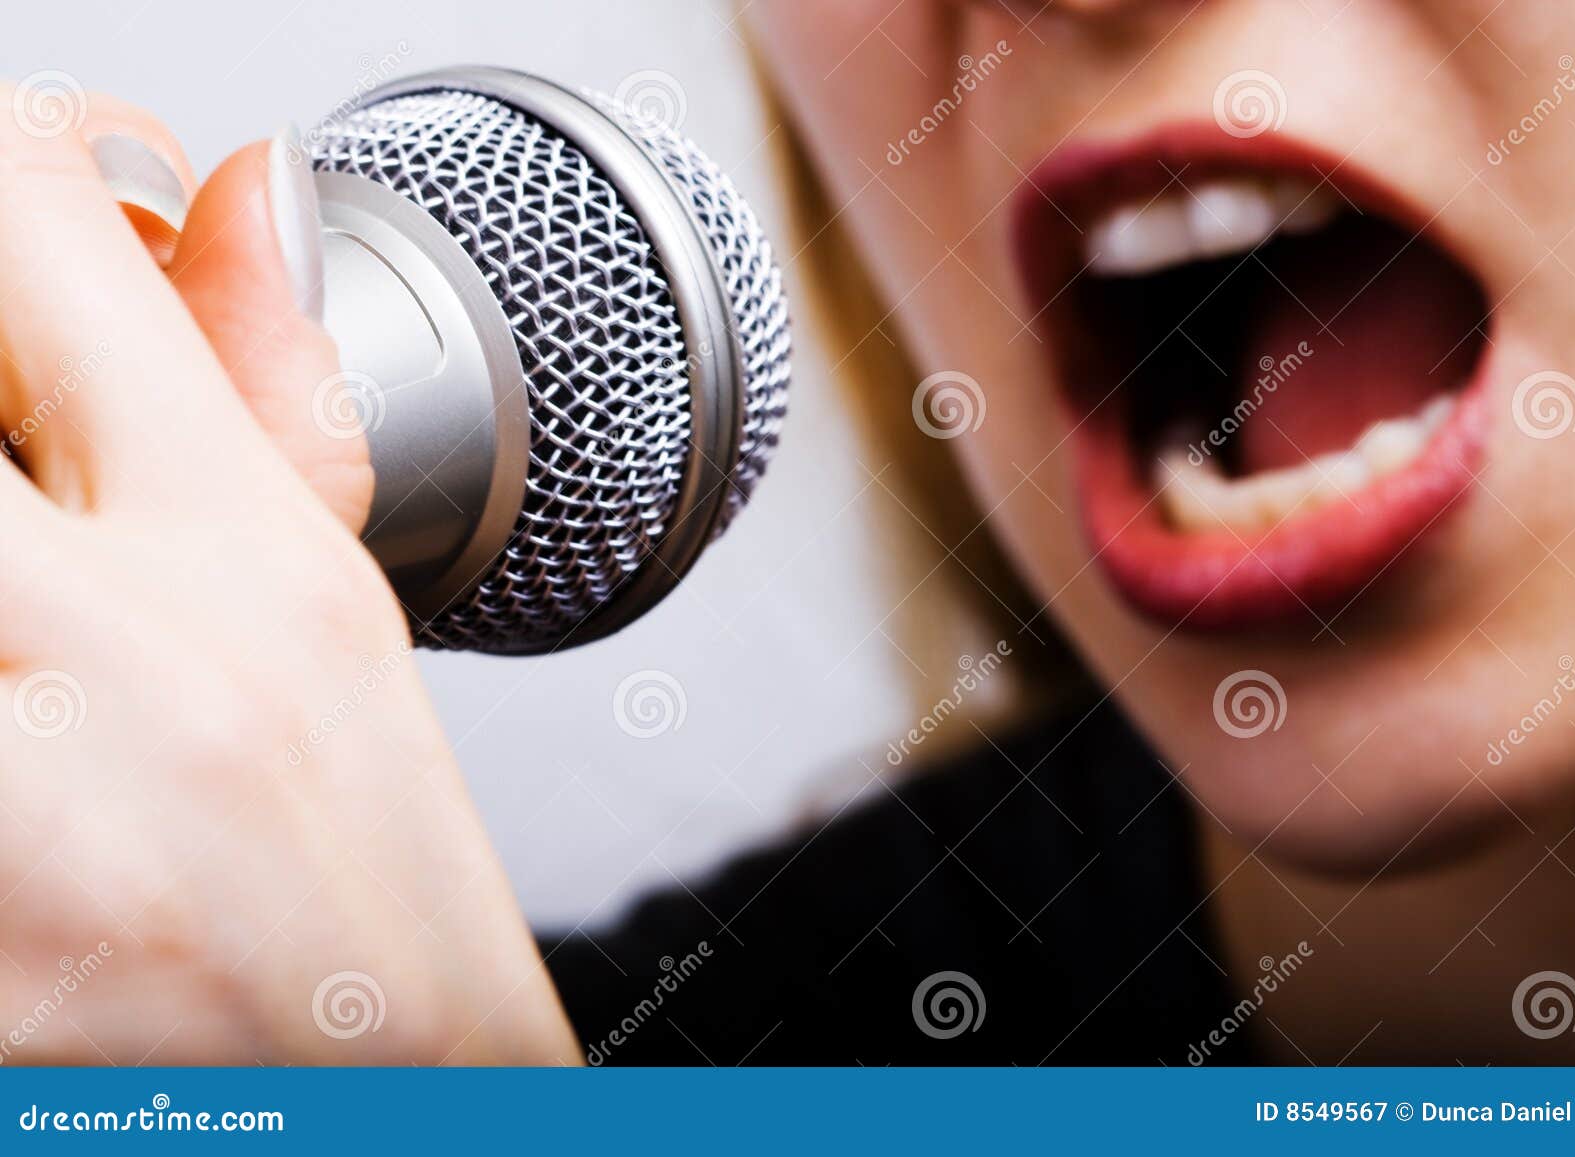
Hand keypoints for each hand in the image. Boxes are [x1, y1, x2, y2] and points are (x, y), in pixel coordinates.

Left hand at [0, 86, 577, 1064]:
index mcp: (253, 557)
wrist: (394, 1120)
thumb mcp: (342, 630)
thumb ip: (263, 395)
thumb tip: (237, 202)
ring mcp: (15, 808)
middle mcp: (131, 652)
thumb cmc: (372, 909)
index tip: (34, 206)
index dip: (11, 168)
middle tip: (18, 478)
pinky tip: (23, 750)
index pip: (38, 220)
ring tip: (31, 631)